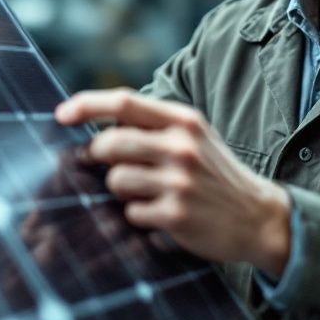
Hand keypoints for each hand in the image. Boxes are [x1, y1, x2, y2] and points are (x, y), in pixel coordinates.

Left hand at [54, 89, 291, 279]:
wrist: (259, 217)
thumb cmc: (216, 175)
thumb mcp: (195, 137)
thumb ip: (154, 127)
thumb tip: (99, 126)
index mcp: (184, 121)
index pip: (125, 102)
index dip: (86, 105)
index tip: (61, 114)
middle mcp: (181, 147)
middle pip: (110, 143)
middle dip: (98, 156)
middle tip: (105, 165)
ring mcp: (179, 181)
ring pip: (116, 180)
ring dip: (121, 190)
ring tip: (146, 193)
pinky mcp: (175, 214)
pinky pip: (131, 212)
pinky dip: (139, 215)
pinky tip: (161, 215)